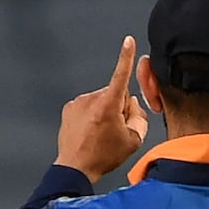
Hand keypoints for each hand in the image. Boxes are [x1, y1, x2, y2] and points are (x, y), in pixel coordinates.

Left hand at [54, 35, 148, 183]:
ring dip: (105, 111)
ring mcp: (78, 103)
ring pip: (101, 100)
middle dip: (119, 106)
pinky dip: (92, 115)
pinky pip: (88, 106)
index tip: (128, 41)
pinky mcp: (69, 108)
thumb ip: (139, 117)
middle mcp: (92, 99)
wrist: (76, 167)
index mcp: (109, 104)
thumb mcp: (133, 140)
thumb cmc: (104, 155)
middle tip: (117, 129)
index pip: (121, 75)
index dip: (126, 57)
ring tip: (102, 134)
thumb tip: (133, 104)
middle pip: (115, 93)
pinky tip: (91, 132)